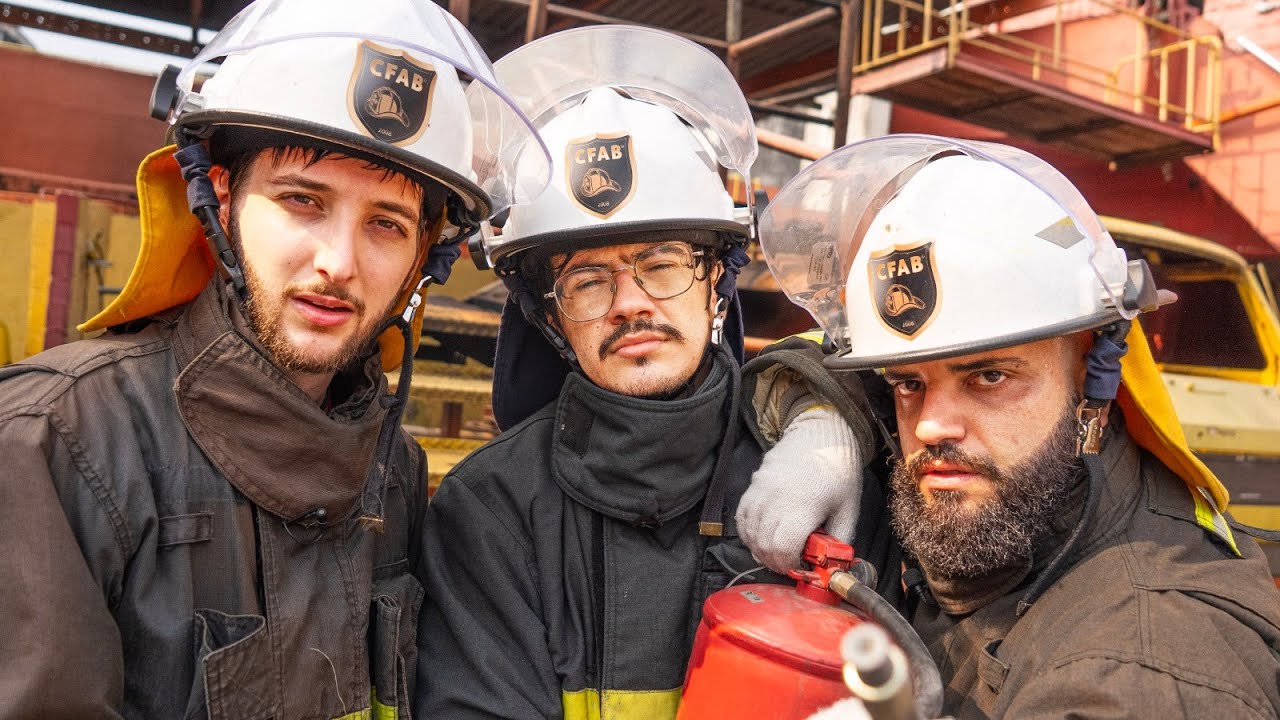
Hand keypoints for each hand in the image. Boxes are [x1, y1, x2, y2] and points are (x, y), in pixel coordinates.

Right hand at [736, 405, 861, 572]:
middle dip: (774, 561)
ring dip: (759, 549)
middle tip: (787, 564)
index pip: (783, 547)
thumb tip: (831, 563)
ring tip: (774, 552)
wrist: (821, 433)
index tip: (798, 567)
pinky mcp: (753, 483)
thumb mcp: (849, 507)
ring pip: (749, 532)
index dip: (788, 564)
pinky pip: (742, 516)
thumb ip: (840, 538)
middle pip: (764, 544)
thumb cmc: (839, 470)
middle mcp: (778, 498)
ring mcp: (762, 490)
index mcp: (805, 506)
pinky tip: (761, 537)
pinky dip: (748, 532)